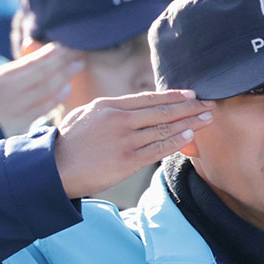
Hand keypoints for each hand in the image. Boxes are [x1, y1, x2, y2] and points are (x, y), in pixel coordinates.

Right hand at [0, 42, 83, 135]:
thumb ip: (6, 73)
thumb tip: (26, 64)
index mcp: (1, 77)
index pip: (31, 62)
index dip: (49, 54)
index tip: (61, 46)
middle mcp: (13, 89)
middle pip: (44, 72)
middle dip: (62, 61)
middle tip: (77, 53)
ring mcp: (19, 106)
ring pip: (47, 88)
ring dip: (64, 76)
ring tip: (76, 66)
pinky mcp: (22, 122)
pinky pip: (44, 108)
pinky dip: (56, 98)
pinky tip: (66, 90)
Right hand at [51, 90, 212, 199]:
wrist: (53, 168)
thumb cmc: (66, 144)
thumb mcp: (84, 116)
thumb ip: (106, 112)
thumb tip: (125, 109)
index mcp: (108, 106)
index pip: (148, 98)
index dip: (172, 96)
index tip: (190, 95)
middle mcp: (119, 119)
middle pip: (162, 110)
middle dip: (189, 107)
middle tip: (210, 103)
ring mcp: (124, 139)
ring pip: (164, 128)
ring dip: (190, 122)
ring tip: (207, 118)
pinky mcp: (127, 160)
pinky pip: (158, 148)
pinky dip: (176, 141)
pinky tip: (190, 135)